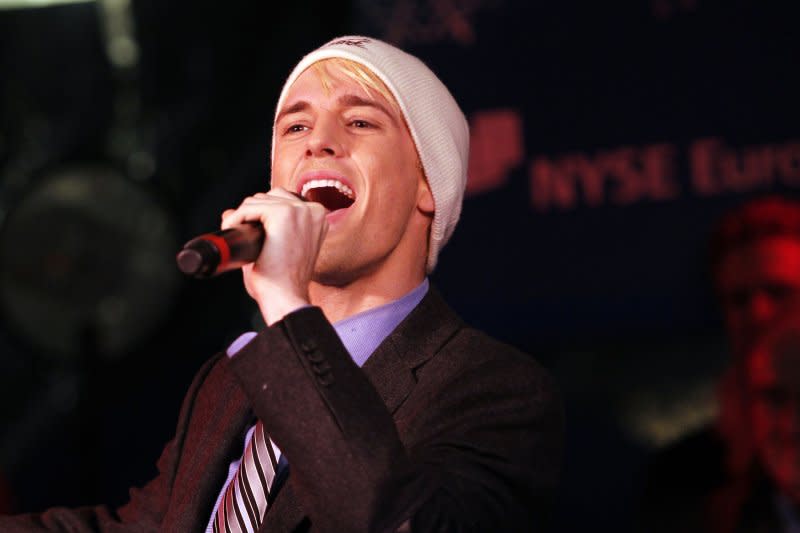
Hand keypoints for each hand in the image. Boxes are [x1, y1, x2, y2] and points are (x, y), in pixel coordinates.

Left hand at [220, 188, 327, 324]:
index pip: (284, 201)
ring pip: (259, 199)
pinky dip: (236, 217)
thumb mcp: (276, 251)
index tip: (253, 232)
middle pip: (272, 196)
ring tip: (238, 233)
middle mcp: (313, 211)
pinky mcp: (283, 214)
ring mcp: (300, 211)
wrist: (287, 297)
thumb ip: (259, 230)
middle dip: (254, 212)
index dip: (264, 214)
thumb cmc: (284, 282)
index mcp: (317, 219)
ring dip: (243, 215)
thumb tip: (229, 213)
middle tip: (242, 233)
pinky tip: (232, 230)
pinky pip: (249, 206)